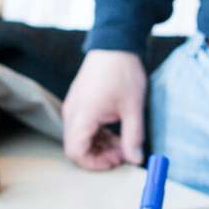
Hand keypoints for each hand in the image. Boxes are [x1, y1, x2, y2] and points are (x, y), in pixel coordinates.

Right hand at [62, 50, 146, 168]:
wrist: (115, 45)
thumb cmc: (123, 73)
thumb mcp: (133, 108)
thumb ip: (133, 137)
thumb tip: (135, 160)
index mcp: (82, 115)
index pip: (76, 151)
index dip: (94, 163)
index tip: (115, 162)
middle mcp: (72, 112)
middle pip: (76, 147)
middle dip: (98, 155)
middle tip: (123, 154)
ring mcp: (74, 106)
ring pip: (79, 137)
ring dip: (99, 145)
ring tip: (122, 144)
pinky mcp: (79, 102)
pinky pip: (82, 126)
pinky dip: (96, 134)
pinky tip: (115, 132)